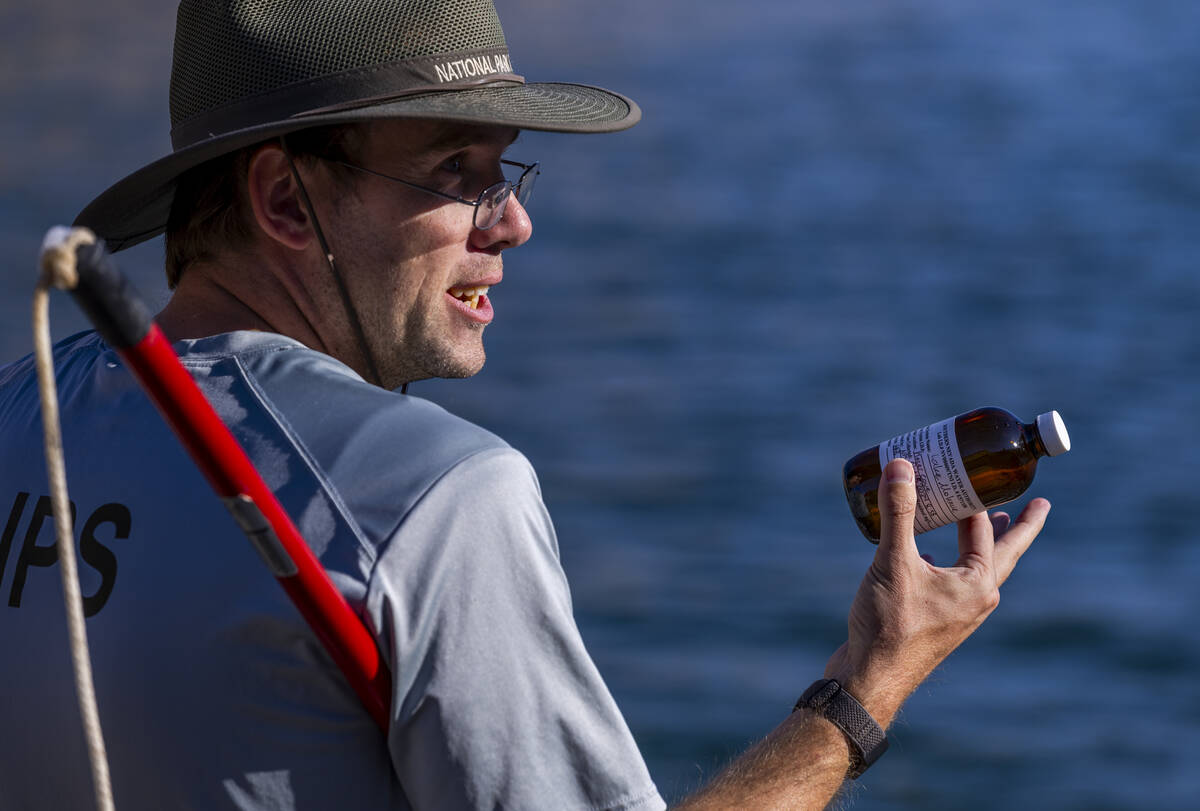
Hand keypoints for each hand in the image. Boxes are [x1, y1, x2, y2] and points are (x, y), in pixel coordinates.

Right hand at [824, 458, 1050, 723]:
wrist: (871, 678)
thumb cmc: (889, 624)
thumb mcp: (894, 562)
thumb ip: (898, 512)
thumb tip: (902, 466)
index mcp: (978, 584)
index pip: (985, 529)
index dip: (978, 498)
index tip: (975, 471)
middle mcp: (977, 599)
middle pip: (1005, 553)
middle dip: (1018, 527)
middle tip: (1038, 504)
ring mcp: (959, 613)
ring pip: (978, 568)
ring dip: (983, 544)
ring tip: (987, 523)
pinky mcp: (937, 622)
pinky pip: (953, 583)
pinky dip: (949, 563)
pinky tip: (927, 556)